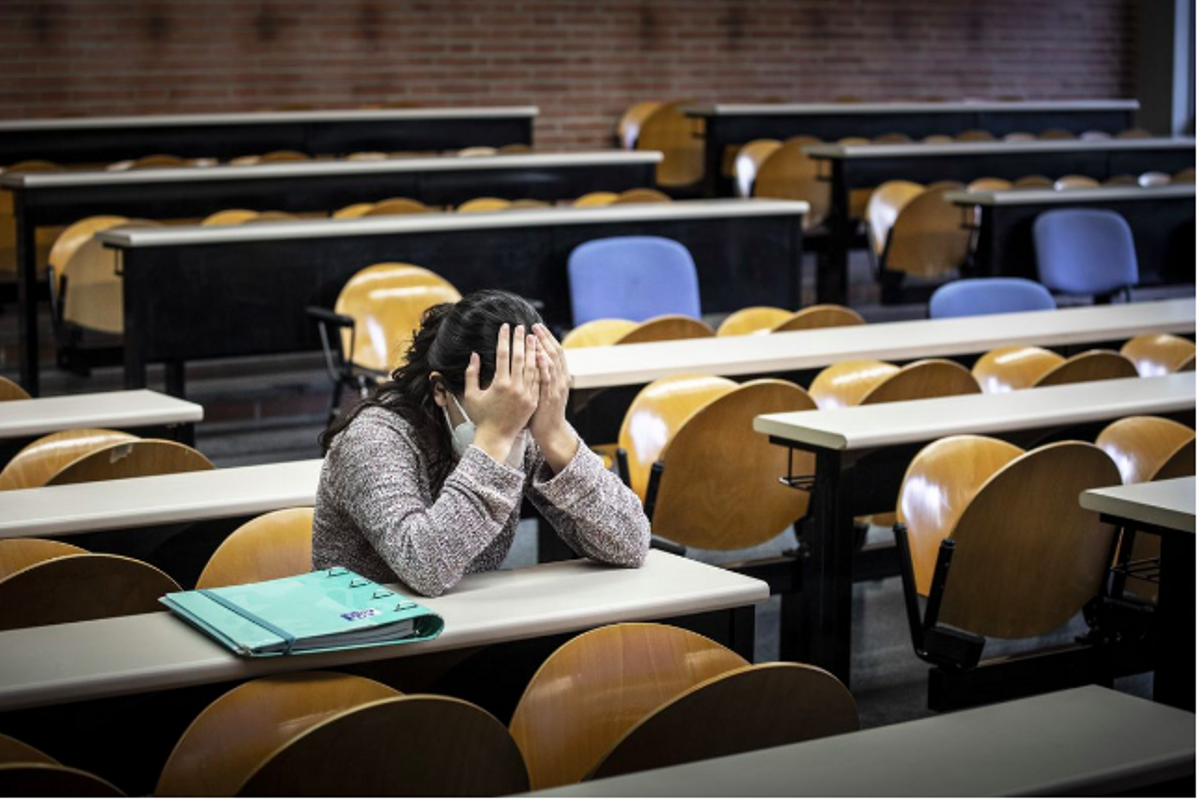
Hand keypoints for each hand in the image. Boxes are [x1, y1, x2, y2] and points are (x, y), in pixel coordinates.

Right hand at [467, 323, 538, 463]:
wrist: (496, 438)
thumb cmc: (481, 417)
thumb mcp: (471, 395)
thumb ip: (471, 373)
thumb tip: (475, 355)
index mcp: (499, 384)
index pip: (503, 355)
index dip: (504, 339)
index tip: (505, 327)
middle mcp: (515, 388)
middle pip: (520, 357)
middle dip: (520, 340)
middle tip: (521, 327)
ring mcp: (527, 394)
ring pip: (533, 367)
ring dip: (533, 350)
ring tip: (533, 337)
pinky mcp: (534, 401)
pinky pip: (538, 380)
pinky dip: (539, 367)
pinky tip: (540, 357)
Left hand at [529, 323, 577, 472]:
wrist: (551, 433)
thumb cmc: (542, 413)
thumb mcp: (544, 391)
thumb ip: (540, 376)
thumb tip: (531, 360)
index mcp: (559, 377)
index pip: (555, 352)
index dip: (547, 338)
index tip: (537, 327)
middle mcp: (560, 379)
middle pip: (555, 353)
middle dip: (545, 338)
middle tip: (535, 325)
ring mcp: (556, 388)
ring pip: (553, 362)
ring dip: (543, 347)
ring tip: (534, 335)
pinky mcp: (550, 397)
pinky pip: (548, 378)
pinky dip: (544, 365)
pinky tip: (537, 355)